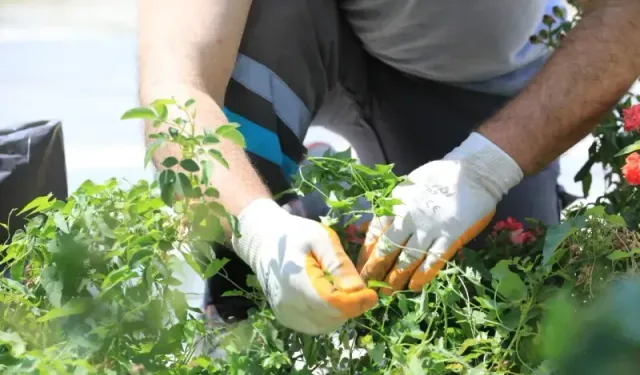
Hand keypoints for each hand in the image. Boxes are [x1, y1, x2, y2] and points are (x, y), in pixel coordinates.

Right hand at [232, 199, 377, 334]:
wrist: (264, 242)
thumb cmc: (295, 235)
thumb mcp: (321, 238)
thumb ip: (339, 263)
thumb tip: (358, 289)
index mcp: (296, 280)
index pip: (332, 303)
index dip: (356, 302)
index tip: (372, 294)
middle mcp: (288, 304)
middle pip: (331, 317)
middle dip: (351, 306)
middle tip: (357, 287)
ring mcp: (286, 314)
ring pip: (326, 325)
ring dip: (341, 312)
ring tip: (340, 290)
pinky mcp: (287, 319)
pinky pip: (316, 325)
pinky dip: (328, 316)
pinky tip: (328, 298)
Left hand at [356, 132, 522, 292]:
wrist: (472, 172)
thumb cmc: (437, 178)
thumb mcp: (405, 186)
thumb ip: (387, 208)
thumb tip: (366, 226)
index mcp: (395, 204)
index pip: (374, 234)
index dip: (366, 254)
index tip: (359, 268)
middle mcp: (408, 218)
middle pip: (387, 249)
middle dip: (375, 270)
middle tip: (367, 287)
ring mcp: (429, 228)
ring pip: (407, 259)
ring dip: (396, 278)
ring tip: (388, 292)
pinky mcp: (450, 236)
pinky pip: (433, 260)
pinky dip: (422, 275)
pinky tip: (414, 287)